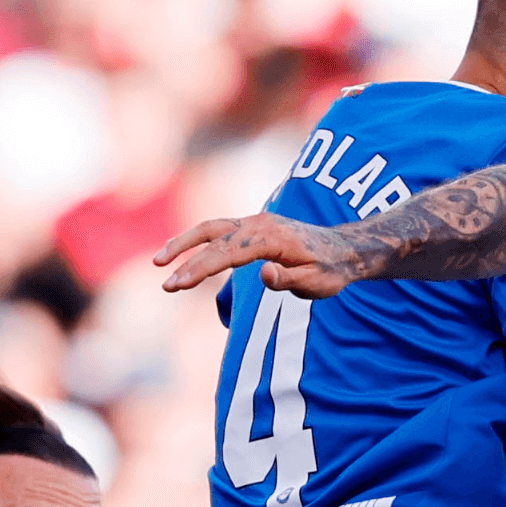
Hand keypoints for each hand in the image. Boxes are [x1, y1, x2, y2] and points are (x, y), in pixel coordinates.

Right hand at [155, 214, 368, 296]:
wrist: (346, 248)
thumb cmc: (332, 270)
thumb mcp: (317, 283)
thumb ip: (289, 280)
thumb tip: (263, 274)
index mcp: (273, 237)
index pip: (228, 253)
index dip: (200, 269)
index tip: (177, 284)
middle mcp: (260, 224)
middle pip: (213, 238)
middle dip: (185, 261)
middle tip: (166, 285)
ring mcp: (256, 222)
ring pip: (211, 227)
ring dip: (183, 242)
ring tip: (158, 261)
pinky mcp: (254, 226)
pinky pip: (220, 230)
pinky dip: (197, 240)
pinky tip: (183, 255)